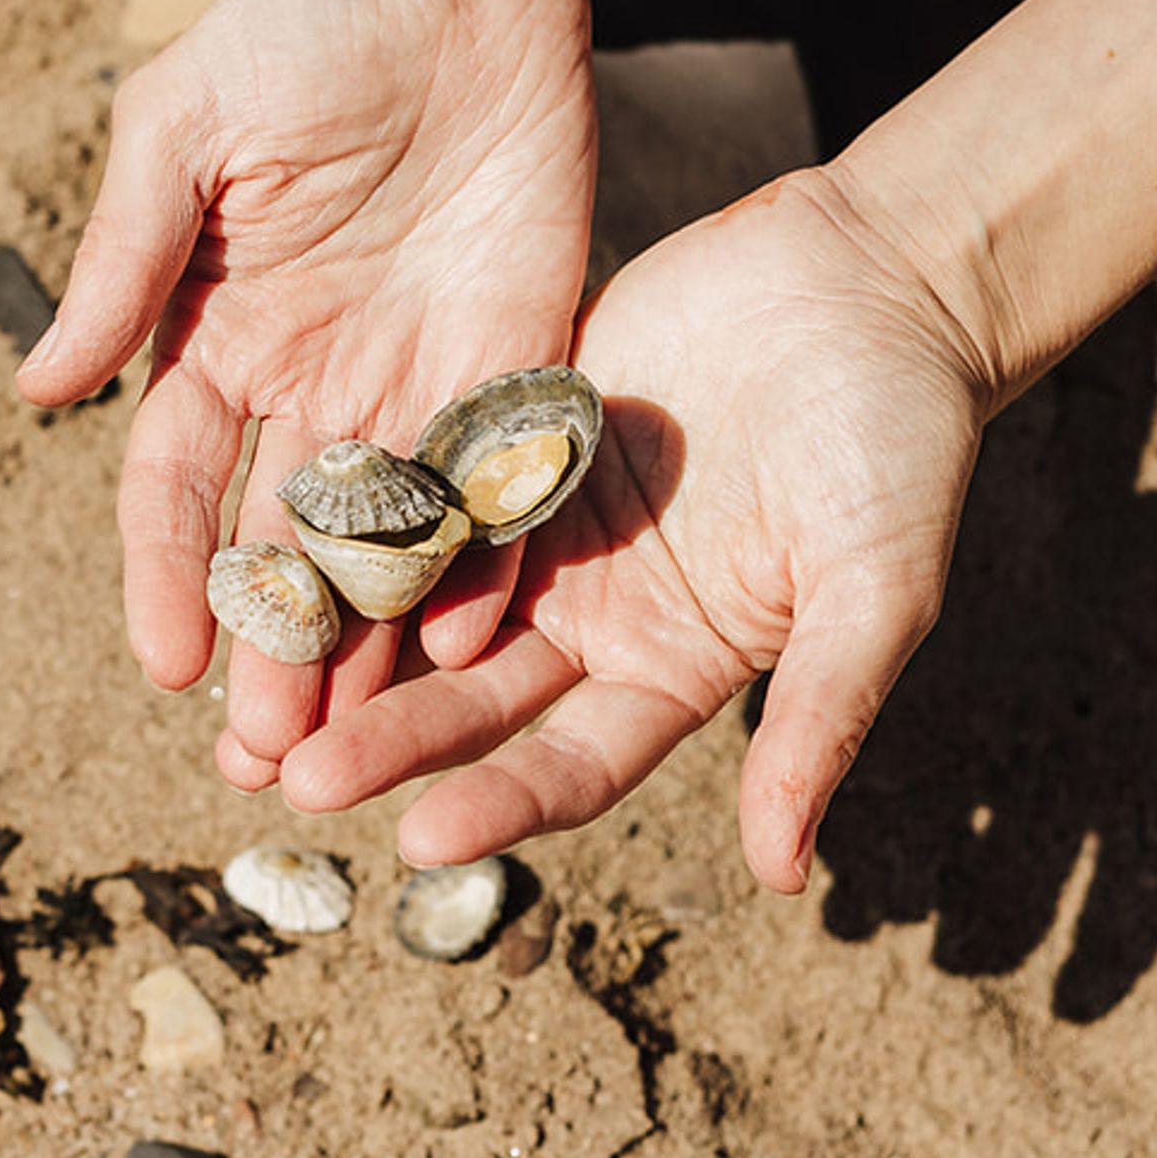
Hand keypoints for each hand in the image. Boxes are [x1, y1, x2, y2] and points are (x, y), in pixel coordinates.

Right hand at [15, 0, 597, 785]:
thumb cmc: (295, 22)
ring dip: (373, 647)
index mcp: (218, 337)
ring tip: (364, 751)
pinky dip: (492, 563)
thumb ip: (125, 259)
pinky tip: (483, 643)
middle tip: (263, 764)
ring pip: (389, 543)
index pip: (179, 488)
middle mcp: (313, 379)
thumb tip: (39, 391)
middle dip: (273, 654)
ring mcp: (418, 375)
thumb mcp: (183, 129)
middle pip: (285, 545)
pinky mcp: (518, 356)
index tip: (163, 665)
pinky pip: (501, 483)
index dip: (168, 578)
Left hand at [276, 172, 996, 888]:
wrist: (879, 281)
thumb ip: (821, 721)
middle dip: (386, 738)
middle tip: (287, 778)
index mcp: (674, 669)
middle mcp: (596, 613)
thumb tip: (781, 877)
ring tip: (254, 688)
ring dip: (349, 646)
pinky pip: (424, 485)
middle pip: (472, 696)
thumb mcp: (877, 588)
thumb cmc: (903, 442)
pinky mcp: (511, 430)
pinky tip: (282, 544)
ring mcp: (546, 523)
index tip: (418, 839)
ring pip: (427, 600)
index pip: (569, 762)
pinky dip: (363, 520)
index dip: (497, 801)